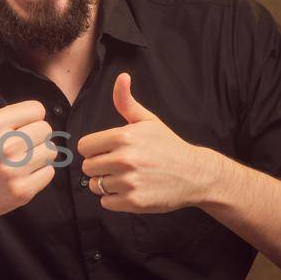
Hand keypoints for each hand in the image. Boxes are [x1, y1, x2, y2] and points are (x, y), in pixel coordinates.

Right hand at [0, 60, 55, 226]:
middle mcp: (3, 146)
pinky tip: (19, 174)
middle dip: (33, 135)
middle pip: (46, 129)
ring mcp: (13, 171)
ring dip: (38, 154)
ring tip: (17, 159)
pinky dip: (38, 174)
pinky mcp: (21, 192)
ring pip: (51, 151)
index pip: (37, 109)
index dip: (26, 117)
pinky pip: (49, 172)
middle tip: (14, 144)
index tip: (11, 126)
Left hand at [77, 72, 220, 212]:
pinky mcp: (134, 202)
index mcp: (124, 136)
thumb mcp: (148, 121)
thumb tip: (122, 77)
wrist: (195, 174)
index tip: (108, 150)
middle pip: (87, 167)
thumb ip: (127, 101)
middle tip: (119, 165)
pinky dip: (114, 199)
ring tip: (126, 177)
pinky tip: (130, 190)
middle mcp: (124, 159)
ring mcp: (129, 182)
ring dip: (107, 183)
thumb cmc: (168, 146)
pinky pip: (105, 202)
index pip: (84, 147)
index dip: (95, 149)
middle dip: (99, 166)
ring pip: (95, 185)